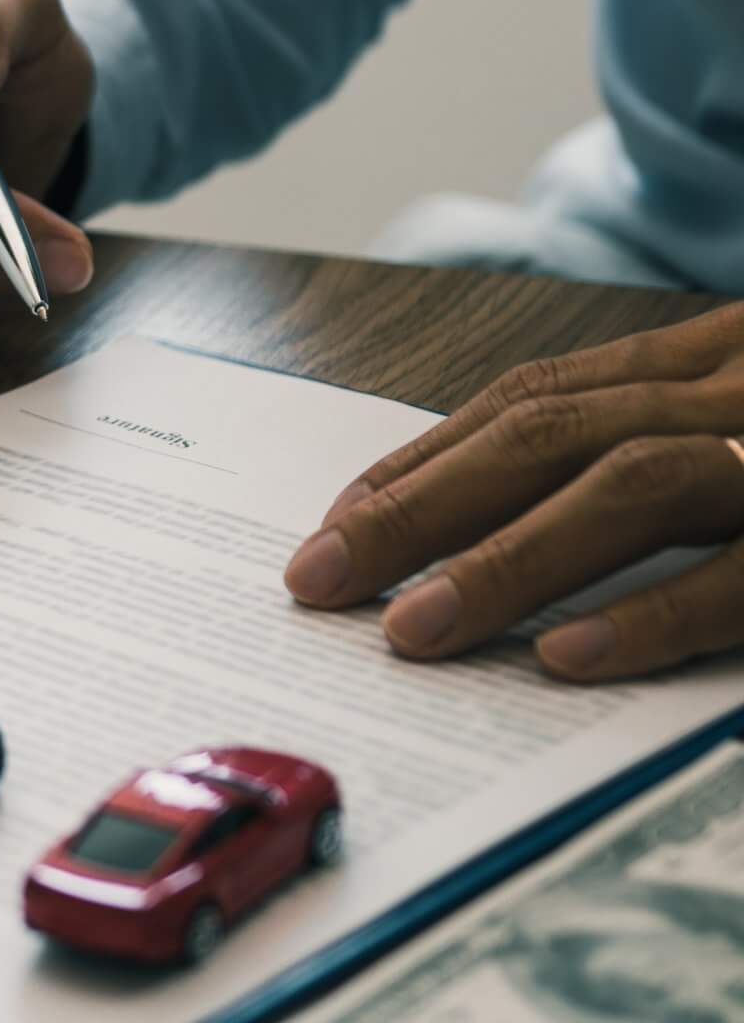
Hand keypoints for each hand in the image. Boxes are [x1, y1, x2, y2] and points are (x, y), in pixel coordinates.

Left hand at [285, 304, 743, 680]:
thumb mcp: (739, 422)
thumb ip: (641, 448)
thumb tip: (480, 529)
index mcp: (704, 365)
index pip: (533, 401)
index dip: (426, 462)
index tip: (333, 529)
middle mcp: (732, 396)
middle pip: (552, 433)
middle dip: (424, 506)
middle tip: (321, 579)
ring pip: (631, 483)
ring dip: (508, 558)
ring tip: (410, 629)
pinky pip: (736, 577)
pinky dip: (646, 613)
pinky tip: (561, 656)